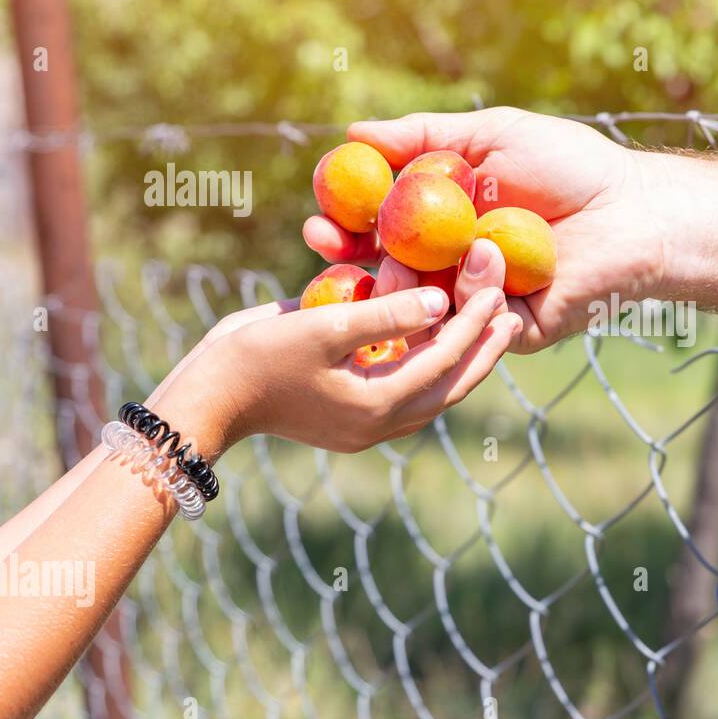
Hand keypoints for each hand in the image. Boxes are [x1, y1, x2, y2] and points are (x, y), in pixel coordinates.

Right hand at [150, 284, 520, 457]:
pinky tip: (437, 339)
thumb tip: (442, 303)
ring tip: (487, 326)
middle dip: (482, 350)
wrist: (206, 400)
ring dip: (461, 359)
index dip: (474, 326)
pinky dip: (429, 365)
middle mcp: (382, 422)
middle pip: (451, 384)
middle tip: (511, 314)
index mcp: (379, 405)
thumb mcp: (322, 326)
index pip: (444, 362)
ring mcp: (367, 425)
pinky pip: (408, 391)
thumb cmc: (257, 358)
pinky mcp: (353, 417)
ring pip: (433, 392)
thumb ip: (385, 315)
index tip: (497, 293)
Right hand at [302, 107, 665, 352]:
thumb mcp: (492, 137)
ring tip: (400, 261)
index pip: (380, 231)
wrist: (637, 210)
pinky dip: (464, 297)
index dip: (346, 227)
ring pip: (425, 307)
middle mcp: (457, 266)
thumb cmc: (572, 167)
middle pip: (390, 274)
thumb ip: (425, 136)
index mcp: (447, 224)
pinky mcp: (512, 330)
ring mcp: (483, 302)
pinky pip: (472, 325)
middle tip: (327, 247)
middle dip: (355, 264)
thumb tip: (354, 132)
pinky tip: (476, 267)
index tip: (319, 216)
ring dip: (403, 284)